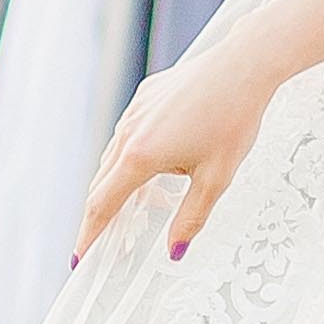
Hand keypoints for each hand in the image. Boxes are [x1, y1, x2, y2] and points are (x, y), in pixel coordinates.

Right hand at [76, 36, 279, 266]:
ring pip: (115, 156)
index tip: (79, 258)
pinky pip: (130, 133)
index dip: (89, 234)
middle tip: (110, 240)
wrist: (243, 65)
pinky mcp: (146, 96)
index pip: (103, 204)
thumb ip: (191, 218)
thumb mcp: (216, 178)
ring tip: (144, 203)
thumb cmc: (233, 119)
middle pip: (103, 182)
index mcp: (140, 156)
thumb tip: (175, 251)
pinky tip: (161, 161)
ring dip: (121, 183)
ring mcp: (135, 111)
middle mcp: (129, 132)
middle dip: (103, 213)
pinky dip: (134, 155)